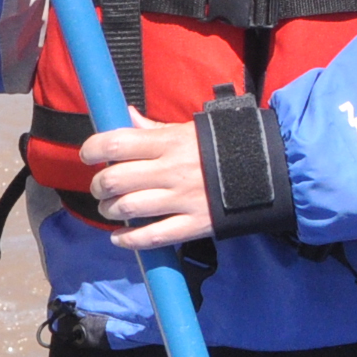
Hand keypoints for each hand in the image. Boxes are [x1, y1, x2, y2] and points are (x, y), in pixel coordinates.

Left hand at [83, 116, 214, 249]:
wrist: (267, 170)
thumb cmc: (222, 147)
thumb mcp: (189, 129)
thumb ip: (153, 127)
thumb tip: (125, 116)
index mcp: (169, 142)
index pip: (116, 143)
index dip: (92, 150)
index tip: (88, 155)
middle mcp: (171, 170)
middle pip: (115, 179)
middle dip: (99, 185)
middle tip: (102, 187)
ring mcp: (182, 199)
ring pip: (128, 208)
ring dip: (111, 210)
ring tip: (112, 208)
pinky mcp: (194, 224)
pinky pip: (152, 237)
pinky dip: (129, 240)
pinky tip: (120, 237)